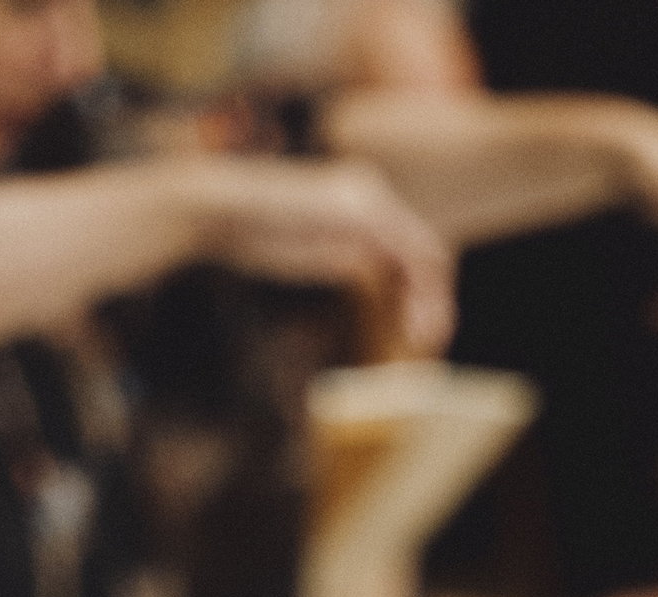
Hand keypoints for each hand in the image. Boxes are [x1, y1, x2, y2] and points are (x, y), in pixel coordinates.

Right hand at [184, 153, 453, 354]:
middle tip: (424, 343)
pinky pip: (415, 259)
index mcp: (358, 199)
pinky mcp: (366, 216)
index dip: (418, 290)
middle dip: (434, 301)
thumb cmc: (250, 230)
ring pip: (429, 256)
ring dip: (435, 304)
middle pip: (425, 250)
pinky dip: (424, 297)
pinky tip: (413, 330)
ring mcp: (371, 200)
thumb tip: (359, 268)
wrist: (222, 208)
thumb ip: (341, 252)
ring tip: (421, 342)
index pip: (406, 245)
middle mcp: (371, 192)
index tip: (410, 330)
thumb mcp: (308, 247)